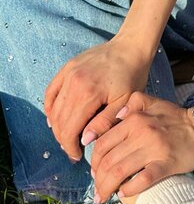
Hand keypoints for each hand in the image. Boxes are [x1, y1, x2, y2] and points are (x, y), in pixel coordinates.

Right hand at [44, 36, 151, 161]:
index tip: (77, 156)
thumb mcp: (125, 103)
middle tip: (73, 150)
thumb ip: (104, 123)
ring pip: (53, 108)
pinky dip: (50, 107)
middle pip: (59, 121)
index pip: (69, 129)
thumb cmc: (132, 75)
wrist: (131, 47)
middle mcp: (74, 82)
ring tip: (67, 137)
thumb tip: (85, 140)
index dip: (71, 147)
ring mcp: (68, 73)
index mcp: (88, 93)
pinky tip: (55, 118)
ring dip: (56, 126)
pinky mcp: (67, 67)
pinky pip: (50, 91)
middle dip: (64, 139)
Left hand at [88, 92, 193, 201]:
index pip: (103, 143)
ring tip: (104, 197)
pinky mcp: (167, 163)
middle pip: (108, 160)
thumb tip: (117, 115)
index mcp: (135, 118)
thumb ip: (132, 103)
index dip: (94, 161)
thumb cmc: (176, 118)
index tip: (95, 173)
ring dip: (107, 188)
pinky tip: (124, 194)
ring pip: (120, 171)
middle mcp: (142, 132)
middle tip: (98, 190)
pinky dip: (129, 189)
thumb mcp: (153, 103)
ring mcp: (154, 148)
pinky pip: (142, 179)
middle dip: (98, 179)